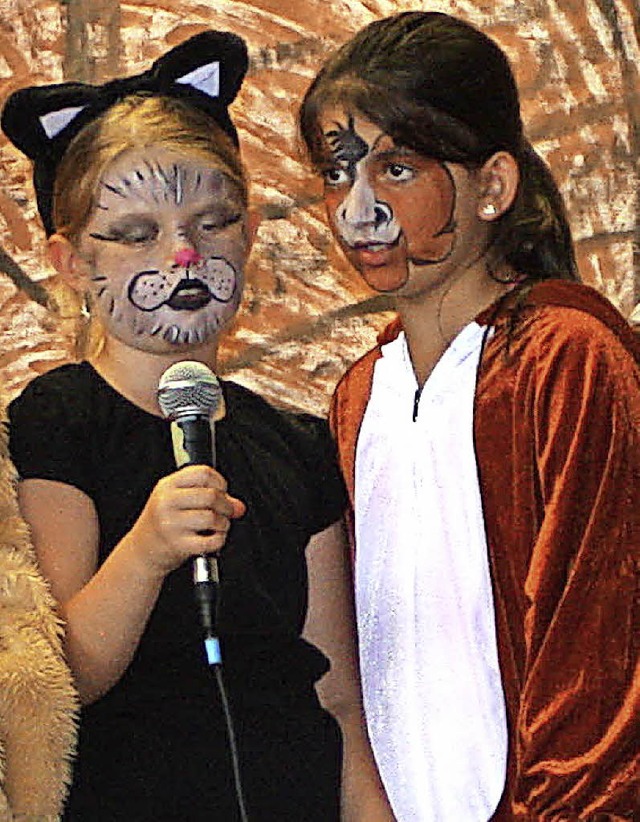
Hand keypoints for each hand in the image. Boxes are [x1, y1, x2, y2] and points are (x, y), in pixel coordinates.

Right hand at [129, 464, 245, 578]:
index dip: (220, 482)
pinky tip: (214, 538)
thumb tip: (238, 506)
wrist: (142, 551)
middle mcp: (167, 502)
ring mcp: (171, 524)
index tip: (222, 491)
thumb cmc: (162, 524)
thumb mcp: (178, 503)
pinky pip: (211, 541)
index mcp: (167, 486)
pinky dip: (219, 540)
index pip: (203, 473)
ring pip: (212, 517)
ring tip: (219, 526)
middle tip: (226, 512)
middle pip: (211, 495)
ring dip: (223, 523)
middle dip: (226, 505)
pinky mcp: (178, 545)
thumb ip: (210, 498)